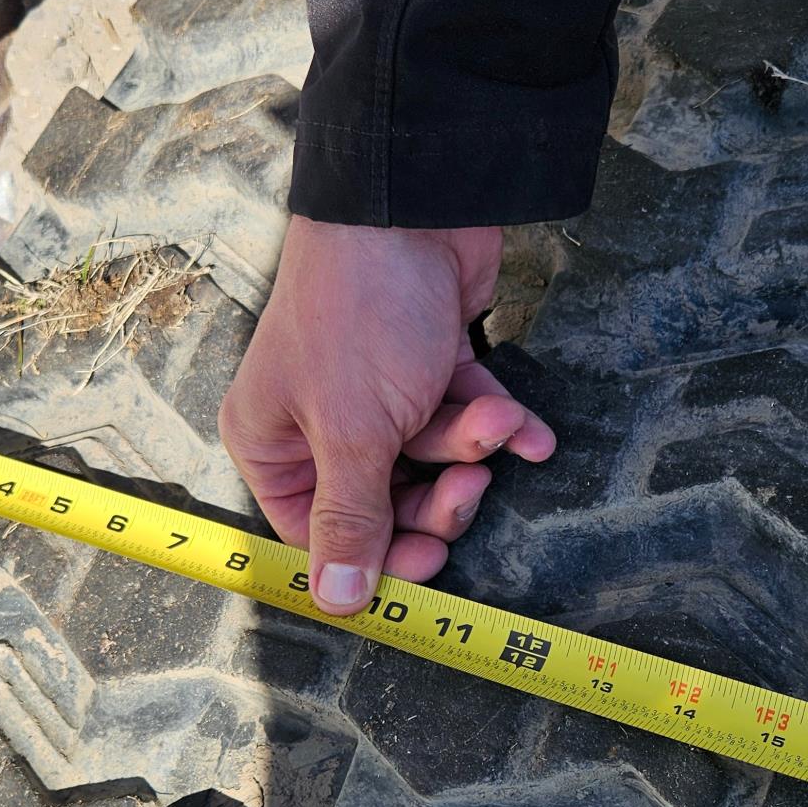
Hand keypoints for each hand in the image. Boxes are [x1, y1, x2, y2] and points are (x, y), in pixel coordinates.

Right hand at [219, 216, 555, 614]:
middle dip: (438, 497)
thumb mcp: (351, 431)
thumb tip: (337, 602)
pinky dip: (499, 423)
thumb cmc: (360, 315)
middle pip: (384, 501)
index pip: (317, 531)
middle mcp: (320, 420)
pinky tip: (533, 434)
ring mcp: (378, 391)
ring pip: (433, 456)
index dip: (375, 557)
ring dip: (473, 444)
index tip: (431, 565)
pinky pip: (465, 414)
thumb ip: (351, 519)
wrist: (414, 204)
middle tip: (472, 488)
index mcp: (274, 440)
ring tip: (495, 421)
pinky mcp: (430, 362)